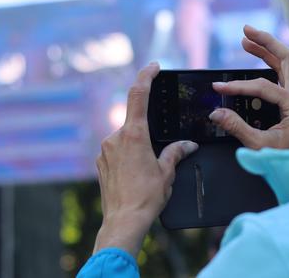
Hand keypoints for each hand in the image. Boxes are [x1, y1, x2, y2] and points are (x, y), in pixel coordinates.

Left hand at [93, 62, 198, 256]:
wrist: (123, 221)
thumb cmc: (146, 197)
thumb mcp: (167, 172)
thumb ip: (176, 152)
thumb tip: (187, 144)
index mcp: (134, 135)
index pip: (138, 95)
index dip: (146, 77)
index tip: (153, 67)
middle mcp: (116, 138)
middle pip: (134, 120)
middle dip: (149, 129)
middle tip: (159, 150)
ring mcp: (106, 150)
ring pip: (126, 137)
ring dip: (139, 145)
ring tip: (149, 169)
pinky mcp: (101, 162)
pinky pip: (118, 150)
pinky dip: (129, 155)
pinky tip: (138, 174)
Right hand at [209, 25, 288, 148]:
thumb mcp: (260, 146)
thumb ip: (237, 128)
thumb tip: (216, 113)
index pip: (263, 87)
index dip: (238, 86)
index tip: (219, 89)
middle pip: (287, 57)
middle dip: (266, 42)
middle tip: (246, 30)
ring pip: (287, 63)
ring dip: (268, 49)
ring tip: (247, 40)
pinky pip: (286, 73)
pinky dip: (272, 62)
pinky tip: (258, 56)